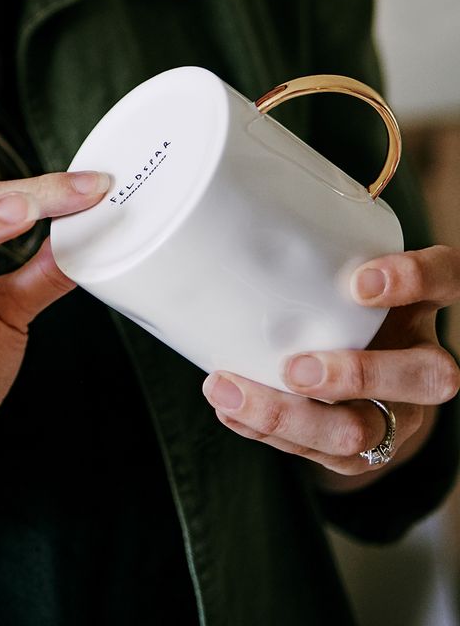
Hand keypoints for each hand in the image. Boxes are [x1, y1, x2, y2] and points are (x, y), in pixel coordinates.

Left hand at [202, 245, 459, 483]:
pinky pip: (324, 454)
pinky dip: (270, 434)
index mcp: (421, 306)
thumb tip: (241, 214)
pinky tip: (231, 410)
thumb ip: (315, 251)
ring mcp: (400, 413)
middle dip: (359, 376)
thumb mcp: (339, 271)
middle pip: (427, 377)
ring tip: (232, 393)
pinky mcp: (366, 450)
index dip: (415, 280)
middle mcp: (424, 362)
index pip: (448, 280)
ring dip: (293, 418)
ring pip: (364, 432)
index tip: (360, 281)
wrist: (356, 369)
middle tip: (295, 369)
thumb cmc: (334, 299)